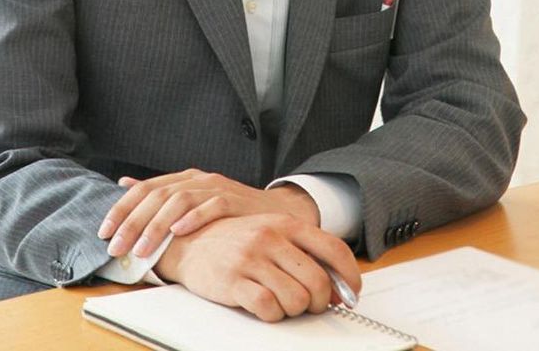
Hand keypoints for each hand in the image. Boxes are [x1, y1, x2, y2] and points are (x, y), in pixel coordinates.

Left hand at [98, 168, 319, 257]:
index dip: (121, 209)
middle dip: (132, 222)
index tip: (103, 233)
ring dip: (157, 225)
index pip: (144, 189)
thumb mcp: (193, 201)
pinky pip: (212, 205)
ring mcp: (217, 187)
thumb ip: (161, 193)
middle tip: (116, 247)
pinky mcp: (236, 199)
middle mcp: (197, 179)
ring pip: (179, 200)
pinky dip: (194, 217)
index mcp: (183, 179)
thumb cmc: (230, 214)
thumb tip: (124, 183)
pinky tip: (178, 232)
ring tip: (142, 249)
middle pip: (157, 195)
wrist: (277, 214)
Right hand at [154, 213, 361, 321]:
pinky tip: (264, 306)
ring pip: (297, 299)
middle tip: (309, 304)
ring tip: (281, 302)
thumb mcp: (270, 233)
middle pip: (318, 281)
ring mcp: (251, 258)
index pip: (334, 249)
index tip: (351, 292)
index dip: (350, 276)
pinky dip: (272, 314)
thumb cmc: (234, 240)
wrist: (186, 241)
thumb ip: (303, 252)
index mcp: (285, 224)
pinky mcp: (233, 280)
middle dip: (320, 301)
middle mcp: (270, 237)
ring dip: (294, 309)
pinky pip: (269, 308)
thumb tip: (338, 285)